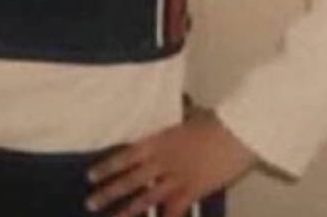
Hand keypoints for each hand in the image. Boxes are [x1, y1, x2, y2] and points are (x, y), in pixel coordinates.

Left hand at [85, 109, 256, 216]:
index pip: (125, 156)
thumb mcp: (188, 119)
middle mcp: (162, 161)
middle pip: (130, 179)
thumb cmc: (215, 120)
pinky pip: (174, 210)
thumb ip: (175, 128)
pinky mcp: (192, 191)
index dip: (107, 166)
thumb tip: (174, 122)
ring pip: (146, 197)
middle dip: (108, 192)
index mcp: (158, 140)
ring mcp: (176, 178)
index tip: (91, 175)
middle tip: (90, 202)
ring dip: (127, 210)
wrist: (236, 132)